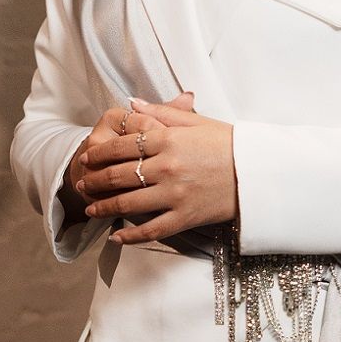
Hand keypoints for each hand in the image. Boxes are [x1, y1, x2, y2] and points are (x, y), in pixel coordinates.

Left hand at [77, 95, 237, 244]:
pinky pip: (151, 229)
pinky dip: (131, 235)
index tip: (86, 157)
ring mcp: (175, 195)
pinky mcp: (185, 217)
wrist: (259, 172)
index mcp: (169, 140)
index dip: (99, 153)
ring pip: (128, 203)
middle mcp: (167, 167)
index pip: (122, 146)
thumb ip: (161, 113)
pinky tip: (117, 236)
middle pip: (119, 176)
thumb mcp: (196, 121)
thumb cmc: (229, 142)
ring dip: (104, 207)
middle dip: (95, 181)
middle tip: (81, 184)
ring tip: (90, 208)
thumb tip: (131, 105)